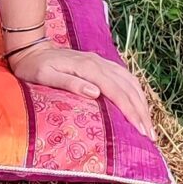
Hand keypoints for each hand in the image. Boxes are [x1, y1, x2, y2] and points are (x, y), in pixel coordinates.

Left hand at [6, 38, 152, 130]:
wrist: (32, 48)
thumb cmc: (35, 67)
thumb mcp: (46, 76)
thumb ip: (70, 84)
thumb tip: (95, 93)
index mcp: (88, 68)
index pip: (116, 92)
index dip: (130, 111)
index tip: (140, 129)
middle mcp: (100, 64)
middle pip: (129, 89)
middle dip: (142, 112)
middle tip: (151, 135)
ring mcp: (102, 63)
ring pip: (131, 82)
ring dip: (142, 103)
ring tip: (149, 124)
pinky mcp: (102, 64)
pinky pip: (125, 77)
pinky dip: (136, 91)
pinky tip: (140, 103)